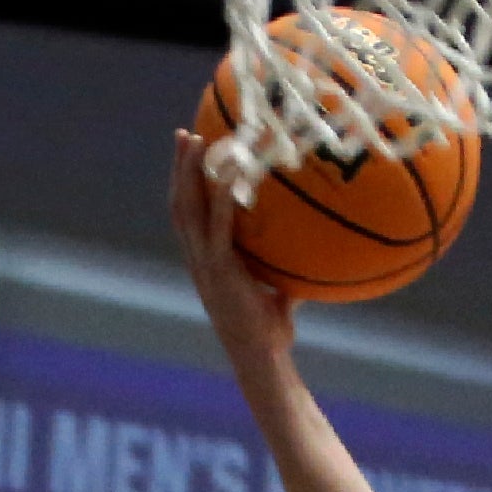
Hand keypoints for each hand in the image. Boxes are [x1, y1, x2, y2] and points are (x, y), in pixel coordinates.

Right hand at [167, 128, 296, 368]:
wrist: (262, 359)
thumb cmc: (271, 333)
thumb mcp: (278, 295)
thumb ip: (285, 274)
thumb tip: (312, 262)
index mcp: (205, 262)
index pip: (187, 214)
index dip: (184, 184)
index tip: (188, 155)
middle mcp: (198, 259)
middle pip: (179, 202)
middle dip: (179, 167)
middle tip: (183, 133)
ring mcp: (205, 264)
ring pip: (188, 208)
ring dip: (190, 172)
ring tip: (194, 140)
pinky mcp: (219, 270)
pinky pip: (218, 226)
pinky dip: (220, 197)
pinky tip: (228, 173)